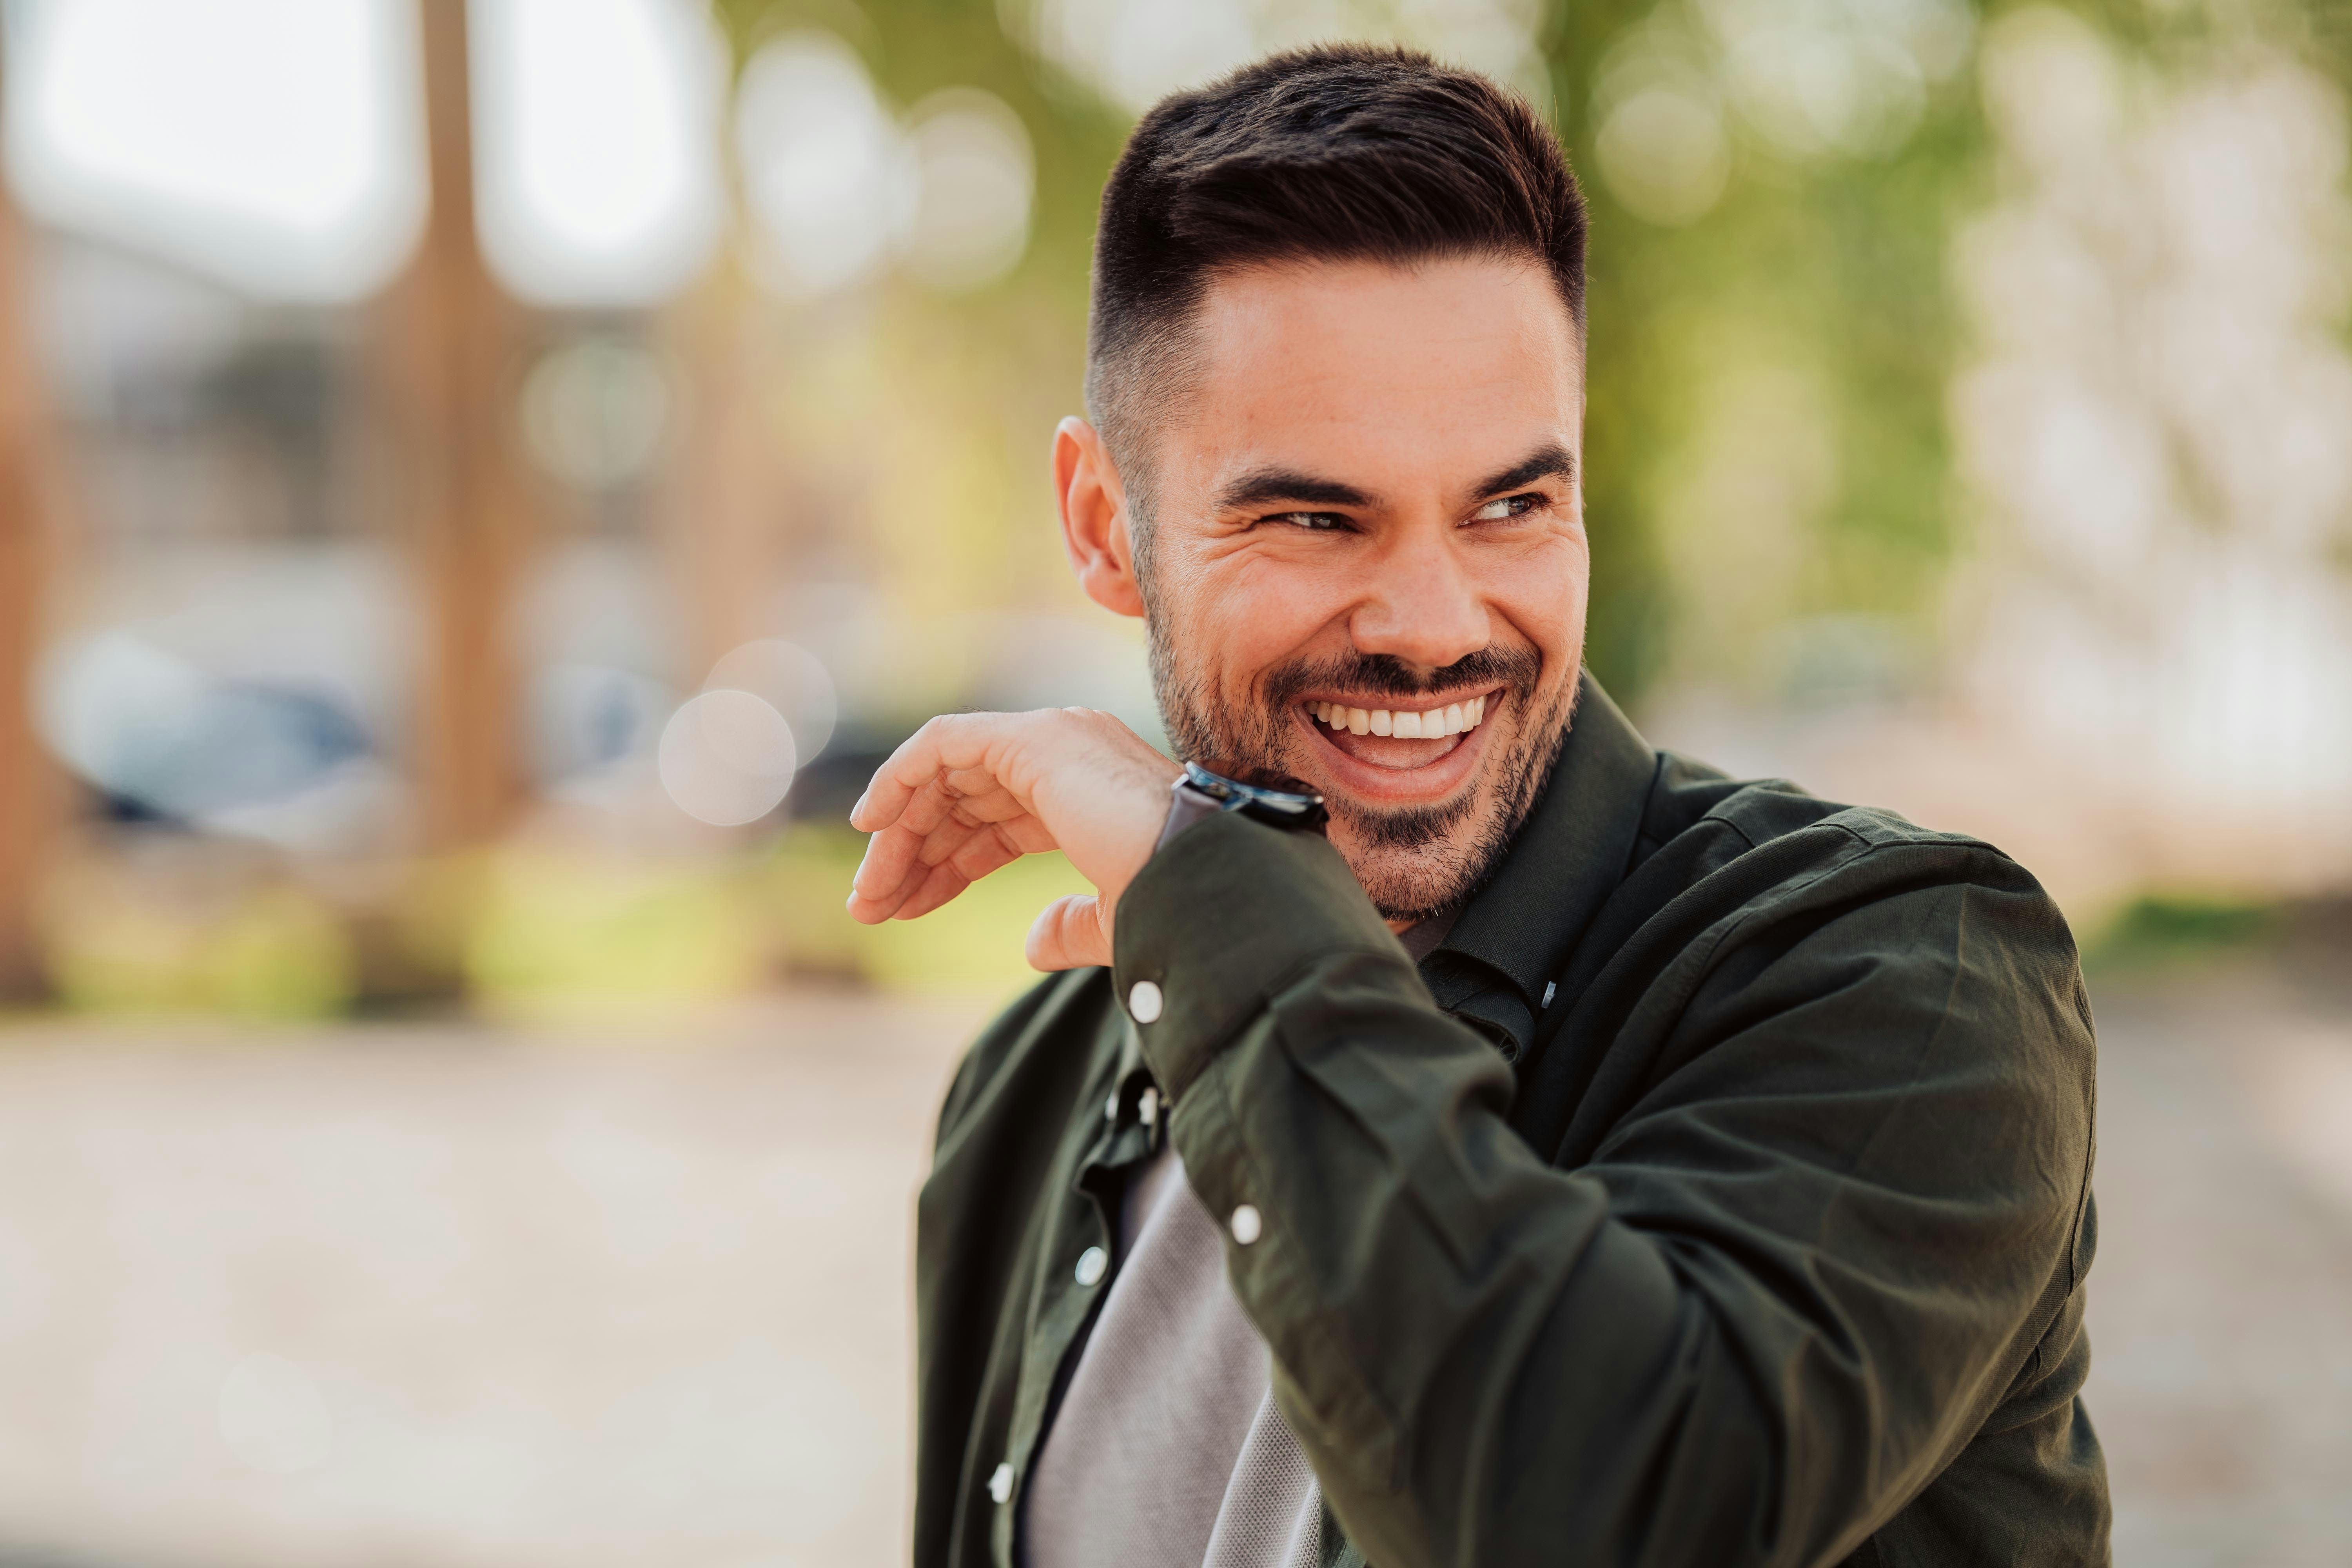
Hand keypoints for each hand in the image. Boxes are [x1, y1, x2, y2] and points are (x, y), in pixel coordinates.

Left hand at [846, 708, 1180, 970]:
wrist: (1197, 881)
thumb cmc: (1169, 902)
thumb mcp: (1110, 920)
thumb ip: (1069, 926)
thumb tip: (1034, 943)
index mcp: (1088, 793)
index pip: (996, 825)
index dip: (947, 869)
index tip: (906, 911)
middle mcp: (1068, 755)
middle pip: (964, 802)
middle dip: (912, 854)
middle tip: (870, 907)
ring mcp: (1051, 740)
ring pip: (945, 778)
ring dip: (899, 833)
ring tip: (868, 895)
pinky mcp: (1030, 738)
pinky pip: (941, 744)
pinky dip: (899, 776)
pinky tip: (871, 825)